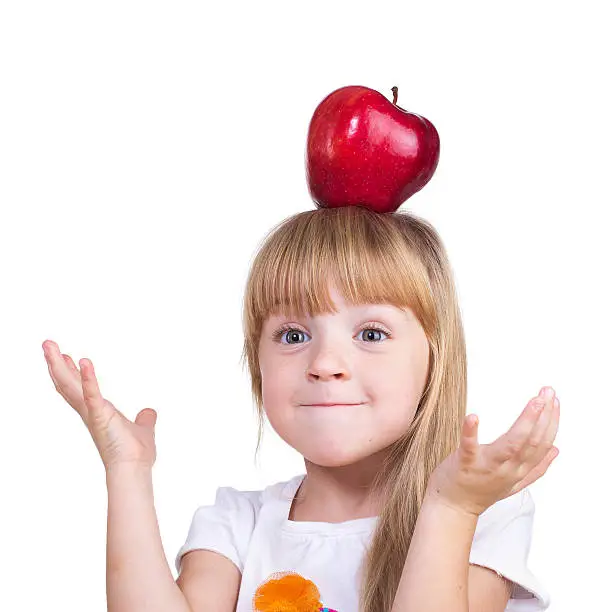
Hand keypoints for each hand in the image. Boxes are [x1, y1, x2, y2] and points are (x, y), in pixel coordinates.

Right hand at [43, 340, 157, 470]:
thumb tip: (149, 413)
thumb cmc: (136, 454)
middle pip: (67, 384)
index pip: (79, 389)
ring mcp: (93, 413)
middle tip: (48, 344)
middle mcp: (90, 412)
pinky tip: (84, 361)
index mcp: (99, 413)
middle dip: (56, 364)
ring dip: (59, 365)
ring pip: (70, 386)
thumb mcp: (142, 429)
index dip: (72, 373)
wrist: (135, 469)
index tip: (67, 357)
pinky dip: (88, 378)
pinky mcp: (100, 416)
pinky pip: (92, 394)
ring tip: (50, 345)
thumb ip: (145, 420)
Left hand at [426, 386, 559, 516]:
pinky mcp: (464, 463)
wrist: (452, 508)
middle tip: (548, 392)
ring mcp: (486, 467)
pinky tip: (474, 416)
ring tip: (534, 402)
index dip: (551, 422)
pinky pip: (469, 447)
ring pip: (512, 445)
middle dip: (544, 416)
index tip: (554, 401)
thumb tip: (556, 450)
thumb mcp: (513, 483)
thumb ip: (535, 468)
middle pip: (532, 442)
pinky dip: (471, 432)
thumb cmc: (480, 491)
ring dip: (525, 422)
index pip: (542, 445)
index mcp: (519, 471)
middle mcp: (507, 470)